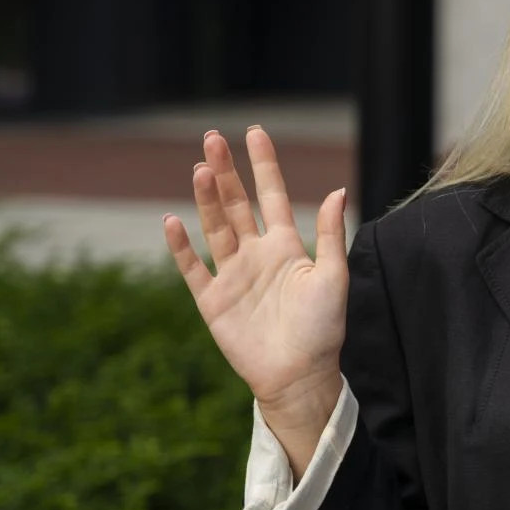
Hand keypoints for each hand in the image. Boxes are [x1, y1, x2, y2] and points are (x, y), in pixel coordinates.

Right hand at [163, 128, 349, 468]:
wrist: (300, 376)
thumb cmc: (324, 329)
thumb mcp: (334, 277)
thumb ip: (328, 235)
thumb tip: (337, 190)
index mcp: (287, 247)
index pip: (272, 196)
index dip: (264, 165)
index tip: (255, 133)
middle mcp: (256, 255)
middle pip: (237, 204)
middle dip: (225, 172)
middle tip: (212, 138)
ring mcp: (232, 275)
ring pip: (215, 227)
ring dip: (206, 198)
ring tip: (199, 167)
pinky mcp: (213, 300)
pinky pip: (193, 268)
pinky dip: (182, 246)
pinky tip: (172, 220)